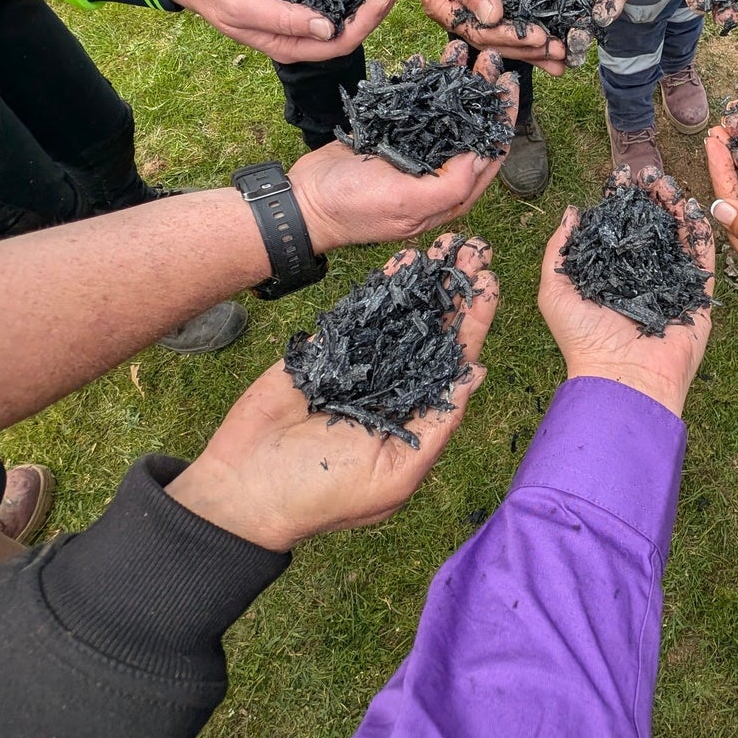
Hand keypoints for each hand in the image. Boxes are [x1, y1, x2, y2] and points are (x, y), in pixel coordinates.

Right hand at [164, 0, 402, 63]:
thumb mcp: (245, 5)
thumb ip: (286, 20)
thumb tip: (327, 30)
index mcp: (287, 45)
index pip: (336, 44)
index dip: (363, 26)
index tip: (381, 2)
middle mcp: (299, 31)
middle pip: (346, 27)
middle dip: (373, 10)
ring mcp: (300, 7)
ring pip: (342, 6)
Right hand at [166, 235, 496, 550]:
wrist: (245, 487)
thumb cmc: (322, 495)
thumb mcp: (394, 474)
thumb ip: (436, 425)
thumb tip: (475, 374)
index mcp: (415, 412)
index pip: (454, 359)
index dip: (474, 322)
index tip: (492, 283)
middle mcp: (393, 381)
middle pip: (434, 327)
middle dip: (456, 289)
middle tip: (478, 249)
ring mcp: (361, 360)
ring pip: (402, 312)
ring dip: (427, 279)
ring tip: (450, 242)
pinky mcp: (327, 346)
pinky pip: (360, 309)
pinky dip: (383, 284)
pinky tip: (406, 259)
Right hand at [288, 43, 518, 251]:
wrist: (303, 201)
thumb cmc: (355, 207)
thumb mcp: (408, 202)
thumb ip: (451, 183)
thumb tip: (485, 155)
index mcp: (451, 194)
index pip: (489, 152)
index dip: (502, 118)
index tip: (508, 84)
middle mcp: (438, 172)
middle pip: (472, 127)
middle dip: (482, 92)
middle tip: (488, 58)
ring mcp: (415, 151)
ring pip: (445, 112)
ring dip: (455, 82)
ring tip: (459, 50)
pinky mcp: (392, 136)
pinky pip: (415, 105)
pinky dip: (423, 83)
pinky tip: (426, 60)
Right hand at [400, 0, 560, 69]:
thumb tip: (491, 16)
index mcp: (444, 7)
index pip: (477, 32)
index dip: (508, 37)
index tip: (536, 38)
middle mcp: (462, 11)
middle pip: (496, 39)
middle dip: (528, 48)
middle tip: (560, 52)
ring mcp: (480, 3)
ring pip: (509, 31)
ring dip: (536, 45)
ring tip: (564, 55)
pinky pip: (517, 12)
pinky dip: (537, 23)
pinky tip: (558, 32)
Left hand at [491, 0, 631, 68]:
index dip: (611, 4)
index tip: (602, 16)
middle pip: (586, 13)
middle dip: (583, 31)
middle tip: (576, 45)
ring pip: (558, 19)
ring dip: (557, 40)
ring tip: (553, 55)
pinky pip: (528, 11)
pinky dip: (528, 28)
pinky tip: (524, 41)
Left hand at [538, 167, 714, 418]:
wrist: (623, 378)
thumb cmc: (582, 339)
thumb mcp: (554, 290)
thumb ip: (558, 250)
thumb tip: (573, 212)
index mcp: (610, 276)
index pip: (618, 230)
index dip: (621, 202)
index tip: (623, 175)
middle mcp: (641, 278)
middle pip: (650, 229)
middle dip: (650, 199)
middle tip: (651, 173)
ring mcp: (670, 286)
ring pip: (677, 239)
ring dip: (675, 209)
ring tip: (670, 184)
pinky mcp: (697, 297)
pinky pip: (702, 260)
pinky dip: (701, 234)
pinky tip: (694, 208)